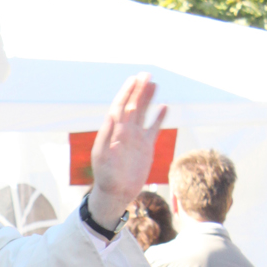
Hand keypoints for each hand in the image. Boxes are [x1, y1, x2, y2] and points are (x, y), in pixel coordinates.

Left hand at [89, 74, 166, 228]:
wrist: (116, 192)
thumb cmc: (105, 175)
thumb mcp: (102, 155)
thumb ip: (106, 134)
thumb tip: (111, 114)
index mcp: (114, 130)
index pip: (121, 105)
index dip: (127, 92)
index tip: (134, 79)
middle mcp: (125, 131)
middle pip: (133, 105)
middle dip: (139, 90)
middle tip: (147, 74)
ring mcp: (136, 138)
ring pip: (143, 113)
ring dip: (148, 99)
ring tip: (155, 84)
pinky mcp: (146, 147)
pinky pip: (154, 129)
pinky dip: (159, 118)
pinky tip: (164, 107)